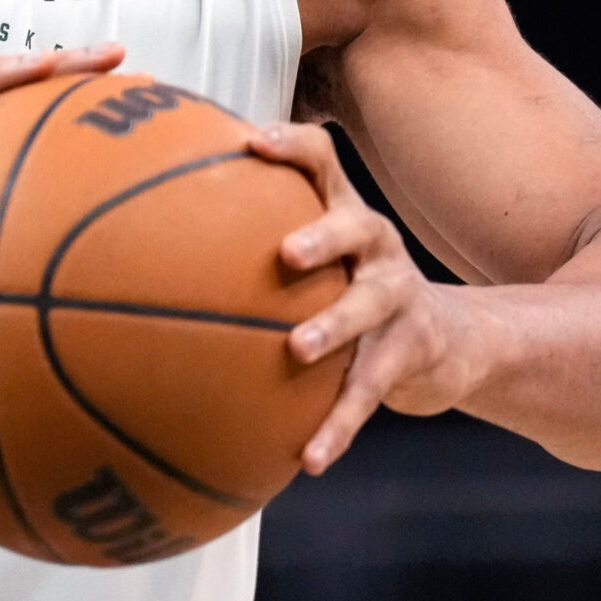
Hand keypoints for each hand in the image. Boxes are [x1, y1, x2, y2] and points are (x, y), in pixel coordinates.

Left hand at [247, 121, 502, 474]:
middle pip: (356, 226)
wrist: (449, 341)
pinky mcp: (408, 353)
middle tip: (286, 253)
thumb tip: (150, 230)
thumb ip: (255, 238)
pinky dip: (338, 426)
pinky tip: (308, 459)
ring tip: (298, 348)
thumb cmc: (353, 288)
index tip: (251, 142)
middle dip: (322, 236)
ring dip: (333, 327)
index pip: (323, 161)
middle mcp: (377, 247)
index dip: (292, 145)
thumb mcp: (323, 256)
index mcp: (346, 213)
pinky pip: (368, 392)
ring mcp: (398, 298)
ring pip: (367, 308)